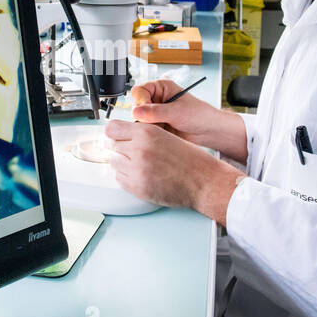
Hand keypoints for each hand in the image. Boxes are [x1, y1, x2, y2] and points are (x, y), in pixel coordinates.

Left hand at [104, 118, 243, 223]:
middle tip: (132, 152)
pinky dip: (126, 177)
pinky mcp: (137, 188)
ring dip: (123, 163)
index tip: (117, 136)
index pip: (112, 128)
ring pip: (114, 163)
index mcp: (147, 132)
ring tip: (140, 165)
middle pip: (111, 146)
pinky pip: (119, 179)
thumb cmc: (192, 160)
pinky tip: (142, 175)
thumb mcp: (166, 135)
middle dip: (120, 148)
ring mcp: (137, 170)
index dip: (115, 133)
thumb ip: (144, 134)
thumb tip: (123, 135)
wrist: (205, 182)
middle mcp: (139, 149)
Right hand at [128, 80, 217, 144]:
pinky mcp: (156, 125)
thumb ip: (156, 112)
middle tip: (156, 122)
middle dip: (144, 116)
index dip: (140, 101)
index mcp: (160, 87)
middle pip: (136, 106)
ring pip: (139, 120)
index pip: (139, 90)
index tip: (146, 112)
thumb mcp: (177, 112)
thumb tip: (136, 111)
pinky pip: (145, 130)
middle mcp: (156, 98)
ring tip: (163, 128)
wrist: (208, 131)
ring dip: (148, 126)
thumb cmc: (199, 115)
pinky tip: (163, 133)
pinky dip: (151, 133)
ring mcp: (155, 113)